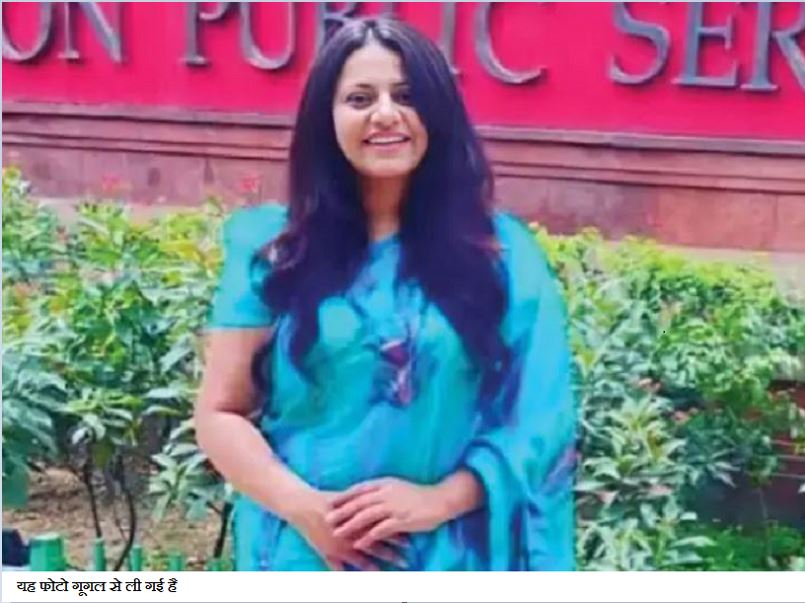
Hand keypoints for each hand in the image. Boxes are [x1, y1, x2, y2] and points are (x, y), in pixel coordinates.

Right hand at [291, 488, 406, 569]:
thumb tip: (384, 506)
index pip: (381, 528)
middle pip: (375, 545)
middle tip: (406, 560)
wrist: (303, 505)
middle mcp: (350, 533)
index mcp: (357, 518)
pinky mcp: (327, 553)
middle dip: (391, 554)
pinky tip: (358, 582)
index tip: (410, 541)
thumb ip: (364, 506)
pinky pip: (339, 568)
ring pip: (361, 559)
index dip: (396, 535)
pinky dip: (348, 575)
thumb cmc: (327, 500)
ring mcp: (339, 545)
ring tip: (387, 573)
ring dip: (375, 566)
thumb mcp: (348, 499)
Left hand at [326, 478, 446, 550]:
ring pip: (367, 516)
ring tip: (338, 532)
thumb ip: (381, 490)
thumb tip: (366, 495)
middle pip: (360, 502)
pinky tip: (359, 543)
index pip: (360, 488)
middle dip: (342, 511)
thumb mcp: (397, 486)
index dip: (344, 496)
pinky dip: (369, 536)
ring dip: (351, 525)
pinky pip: (381, 529)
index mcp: (385, 483)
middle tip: (327, 518)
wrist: (440, 499)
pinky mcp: (402, 519)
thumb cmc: (418, 494)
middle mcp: (387, 493)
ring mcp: (394, 506)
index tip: (331, 502)